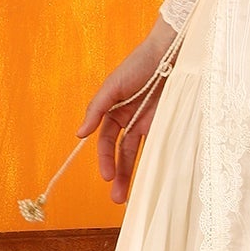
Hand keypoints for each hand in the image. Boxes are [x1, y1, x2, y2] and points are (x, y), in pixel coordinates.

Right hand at [75, 17, 179, 204]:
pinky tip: (154, 177)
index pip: (106, 141)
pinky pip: (160, 145)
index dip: (105, 159)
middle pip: (122, 153)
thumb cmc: (138, 64)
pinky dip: (156, 161)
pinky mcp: (167, 122)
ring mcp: (150, 122)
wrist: (170, 52)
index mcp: (114, 111)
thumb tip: (79, 134)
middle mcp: (131, 120)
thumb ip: (96, 109)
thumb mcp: (112, 86)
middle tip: (118, 198)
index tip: (106, 176)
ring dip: (135, 174)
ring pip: (140, 153)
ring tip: (131, 197)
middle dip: (119, 175)